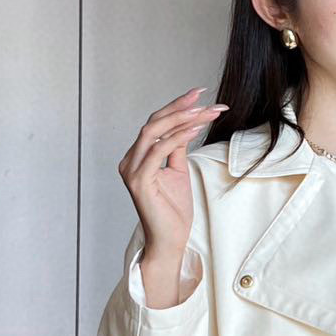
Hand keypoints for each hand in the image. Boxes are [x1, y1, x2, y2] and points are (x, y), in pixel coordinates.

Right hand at [117, 86, 227, 258]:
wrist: (170, 240)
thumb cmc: (173, 210)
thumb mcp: (178, 171)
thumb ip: (176, 148)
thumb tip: (186, 125)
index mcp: (137, 157)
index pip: (155, 124)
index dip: (176, 107)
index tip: (200, 95)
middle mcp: (130, 161)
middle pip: (153, 122)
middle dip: (180, 107)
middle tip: (204, 97)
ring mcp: (132, 170)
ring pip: (153, 131)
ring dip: (182, 118)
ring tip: (205, 111)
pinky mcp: (139, 181)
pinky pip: (158, 150)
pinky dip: (178, 136)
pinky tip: (196, 128)